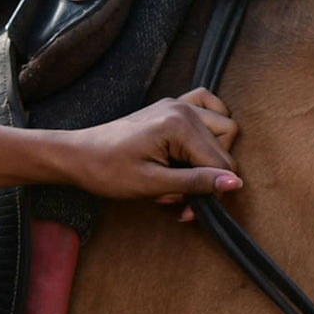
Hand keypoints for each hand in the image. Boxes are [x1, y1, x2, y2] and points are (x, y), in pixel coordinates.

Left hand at [62, 88, 240, 219]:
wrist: (78, 155)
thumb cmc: (108, 170)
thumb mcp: (153, 184)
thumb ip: (196, 182)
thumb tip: (235, 183)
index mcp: (178, 124)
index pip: (222, 164)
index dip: (211, 191)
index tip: (189, 208)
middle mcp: (182, 108)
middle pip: (224, 148)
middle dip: (207, 177)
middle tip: (178, 196)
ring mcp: (176, 104)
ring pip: (223, 129)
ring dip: (208, 156)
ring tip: (181, 174)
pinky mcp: (170, 108)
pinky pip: (207, 106)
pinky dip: (210, 126)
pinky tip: (196, 146)